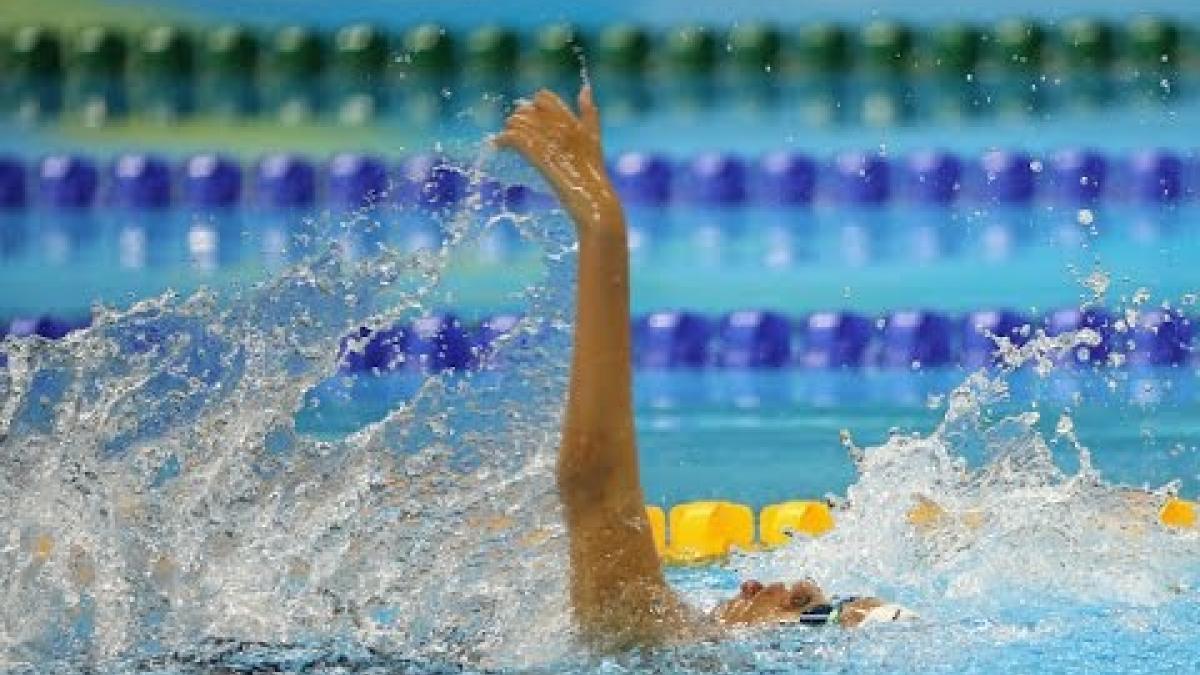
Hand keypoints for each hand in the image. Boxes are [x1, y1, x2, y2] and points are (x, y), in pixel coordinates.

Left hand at [493, 86, 621, 236]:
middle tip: (513, 131)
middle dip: (518, 118)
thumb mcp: (594, 137)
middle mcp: (561, 127)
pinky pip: (514, 138)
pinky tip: (497, 145)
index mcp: (573, 120)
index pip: (544, 97)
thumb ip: (589, 112)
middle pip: (527, 109)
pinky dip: (502, 140)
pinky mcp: (541, 157)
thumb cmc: (593, 174)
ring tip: (504, 141)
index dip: (533, 106)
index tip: (529, 119)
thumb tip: (585, 89)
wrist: (594, 201)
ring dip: (508, 129)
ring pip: (518, 122)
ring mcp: (551, 142)